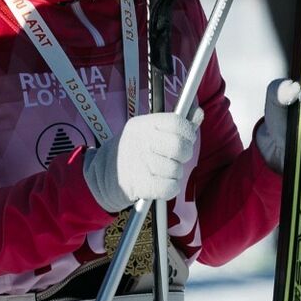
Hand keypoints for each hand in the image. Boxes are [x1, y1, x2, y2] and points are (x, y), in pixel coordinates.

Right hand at [82, 109, 203, 210]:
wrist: (102, 174)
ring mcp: (138, 163)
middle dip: (184, 155)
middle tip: (176, 157)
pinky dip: (171, 188)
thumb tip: (198, 113)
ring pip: (176, 170)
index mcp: (143, 124)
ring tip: (163, 171)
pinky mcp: (138, 185)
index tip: (186, 139)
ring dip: (175, 173)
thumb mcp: (149, 130)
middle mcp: (140, 141)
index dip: (188, 133)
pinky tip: (162, 183)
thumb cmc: (133, 150)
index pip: (177, 123)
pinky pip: (170, 187)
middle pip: (179, 147)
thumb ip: (175, 123)